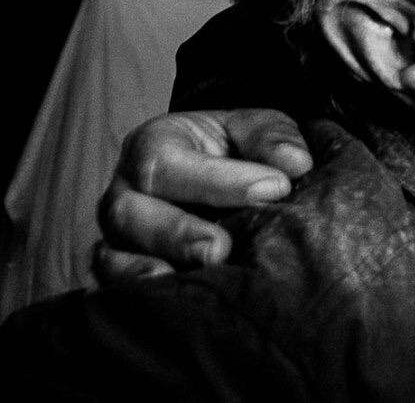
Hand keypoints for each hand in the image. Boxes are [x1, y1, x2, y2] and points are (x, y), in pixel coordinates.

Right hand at [91, 109, 312, 283]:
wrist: (220, 167)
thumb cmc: (233, 146)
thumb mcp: (255, 128)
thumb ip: (271, 138)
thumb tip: (296, 164)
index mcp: (153, 143)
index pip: (168, 163)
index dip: (219, 180)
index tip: (275, 188)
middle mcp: (125, 188)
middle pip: (129, 211)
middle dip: (177, 232)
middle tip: (222, 247)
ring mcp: (119, 231)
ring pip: (115, 250)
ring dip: (156, 265)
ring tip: (200, 272)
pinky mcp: (118, 263)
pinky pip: (112, 279)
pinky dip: (135, 287)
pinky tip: (168, 292)